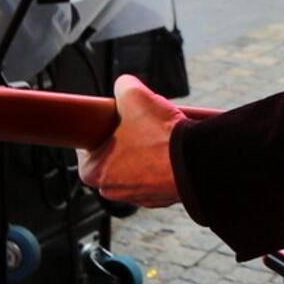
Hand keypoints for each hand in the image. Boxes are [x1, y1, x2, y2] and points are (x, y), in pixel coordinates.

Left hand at [75, 74, 182, 206]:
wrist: (195, 161)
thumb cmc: (160, 136)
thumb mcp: (134, 95)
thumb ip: (122, 86)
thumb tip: (125, 85)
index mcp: (93, 171)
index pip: (87, 144)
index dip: (101, 125)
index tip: (113, 118)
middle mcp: (112, 189)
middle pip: (113, 154)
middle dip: (126, 137)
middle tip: (140, 122)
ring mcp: (138, 196)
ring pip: (136, 165)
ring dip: (146, 150)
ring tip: (160, 134)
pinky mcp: (161, 198)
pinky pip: (156, 174)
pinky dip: (163, 162)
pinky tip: (171, 148)